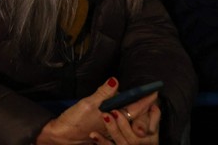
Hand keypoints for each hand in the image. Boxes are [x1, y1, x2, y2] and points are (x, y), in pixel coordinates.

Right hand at [36, 78, 158, 144]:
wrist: (63, 135)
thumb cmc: (75, 121)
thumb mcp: (88, 104)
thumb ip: (103, 93)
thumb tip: (115, 81)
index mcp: (115, 117)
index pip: (135, 107)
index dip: (145, 98)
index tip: (154, 91)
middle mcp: (116, 124)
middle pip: (135, 115)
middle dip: (144, 106)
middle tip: (152, 97)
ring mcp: (110, 127)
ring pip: (128, 119)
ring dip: (136, 111)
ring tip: (144, 104)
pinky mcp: (104, 129)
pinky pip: (120, 121)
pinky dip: (124, 115)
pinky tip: (122, 111)